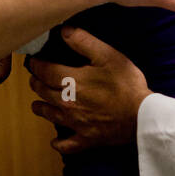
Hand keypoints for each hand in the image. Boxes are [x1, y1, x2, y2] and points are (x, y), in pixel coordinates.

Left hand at [25, 27, 152, 154]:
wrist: (141, 116)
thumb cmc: (126, 84)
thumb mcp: (108, 56)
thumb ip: (84, 42)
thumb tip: (63, 30)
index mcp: (70, 81)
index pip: (45, 71)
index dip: (36, 65)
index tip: (33, 61)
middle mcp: (66, 102)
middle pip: (43, 92)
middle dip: (36, 83)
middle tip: (35, 78)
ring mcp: (74, 123)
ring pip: (49, 115)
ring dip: (40, 107)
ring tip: (37, 104)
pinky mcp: (85, 138)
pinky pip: (66, 145)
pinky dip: (58, 143)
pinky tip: (55, 141)